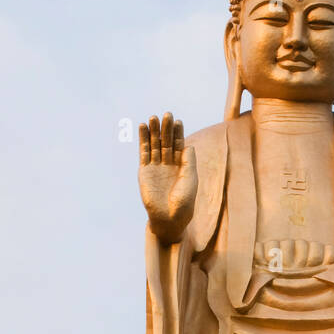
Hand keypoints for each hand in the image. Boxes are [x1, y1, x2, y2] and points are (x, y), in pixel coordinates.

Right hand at [139, 113, 197, 242]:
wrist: (169, 218)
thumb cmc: (184, 202)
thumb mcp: (190, 180)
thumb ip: (189, 161)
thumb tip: (188, 144)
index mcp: (182, 165)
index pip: (179, 144)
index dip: (178, 133)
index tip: (178, 121)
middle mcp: (168, 164)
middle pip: (166, 141)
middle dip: (166, 129)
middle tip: (166, 115)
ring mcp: (156, 167)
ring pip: (154, 145)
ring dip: (154, 131)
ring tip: (153, 118)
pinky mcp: (145, 171)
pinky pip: (144, 153)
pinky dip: (143, 140)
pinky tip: (143, 127)